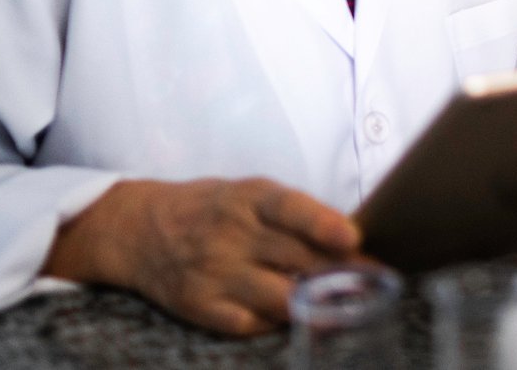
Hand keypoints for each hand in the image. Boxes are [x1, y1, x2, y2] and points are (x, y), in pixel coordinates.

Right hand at [44, 177, 362, 336]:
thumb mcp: (250, 194)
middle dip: (341, 272)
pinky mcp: (199, 305)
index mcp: (248, 198)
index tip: (352, 238)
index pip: (289, 208)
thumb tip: (351, 238)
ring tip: (346, 304)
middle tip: (376, 280)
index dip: (322, 223)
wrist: (140, 229)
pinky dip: (277, 322)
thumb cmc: (212, 208)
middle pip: (295, 259)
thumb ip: (295, 214)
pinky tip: (295, 316)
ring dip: (317, 303)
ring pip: (279, 297)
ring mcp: (213, 273)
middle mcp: (230, 234)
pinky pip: (250, 323)